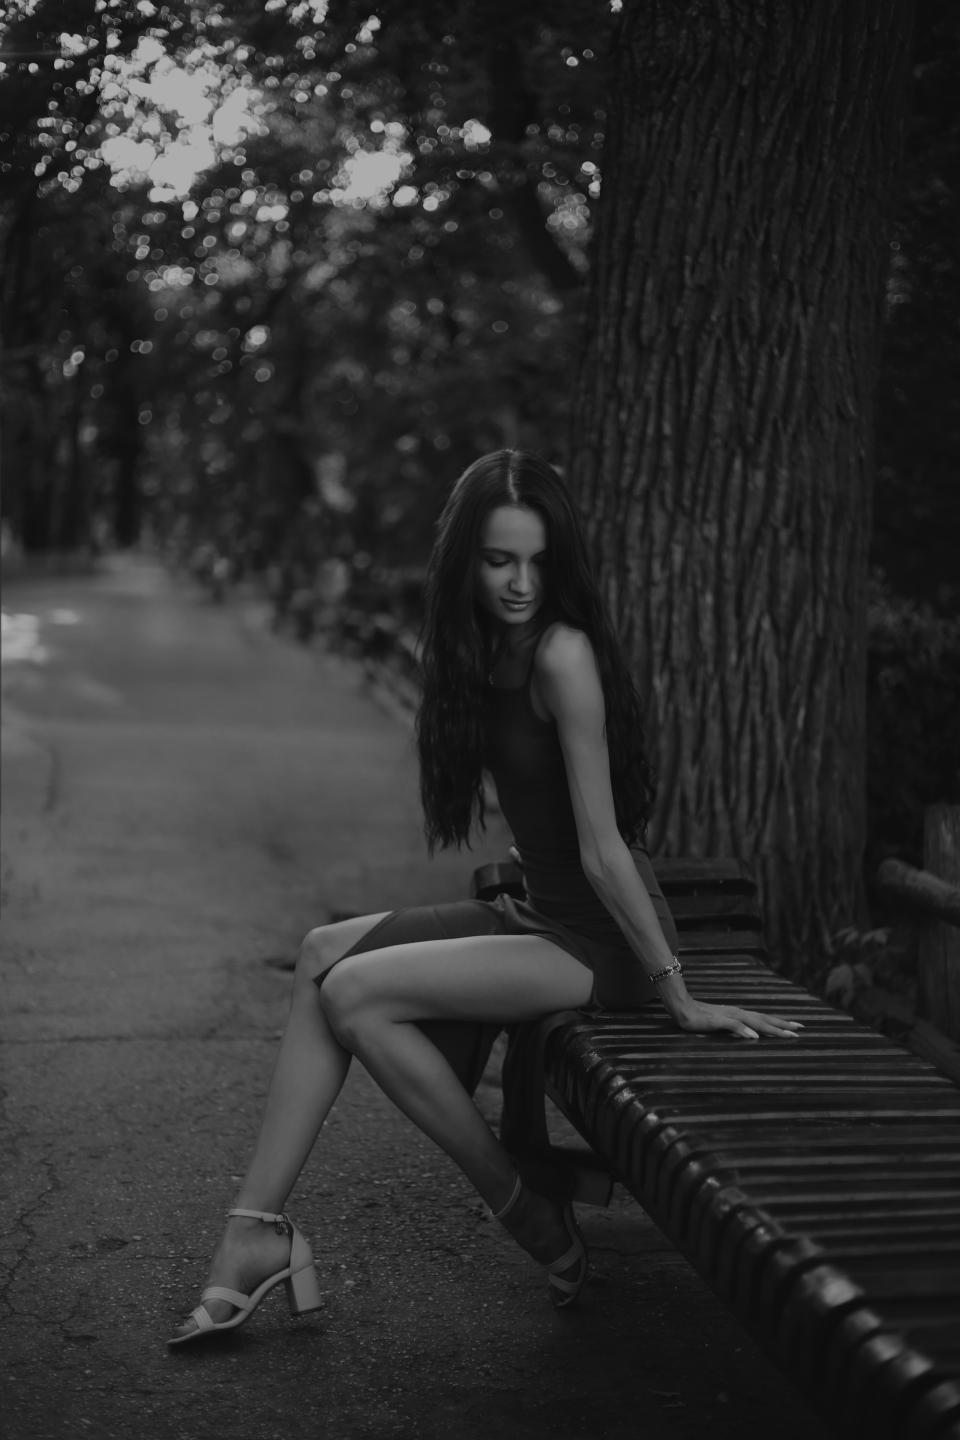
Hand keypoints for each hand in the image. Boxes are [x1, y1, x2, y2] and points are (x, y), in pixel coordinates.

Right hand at [673, 999, 802, 1040]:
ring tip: (786, 1034)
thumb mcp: (721, 1024)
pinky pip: (733, 1025)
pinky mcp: (717, 1020)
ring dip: (771, 1028)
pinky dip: (745, 1030)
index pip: (764, 1018)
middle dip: (782, 1024)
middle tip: (800, 1029)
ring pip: (754, 1022)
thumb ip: (735, 1029)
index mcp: (740, 1014)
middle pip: (764, 1019)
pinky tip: (754, 1037)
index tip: (797, 1026)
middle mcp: (738, 1012)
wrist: (681, 1008)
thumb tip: (750, 1035)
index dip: (780, 1022)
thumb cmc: (701, 1017)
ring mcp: (728, 1015)